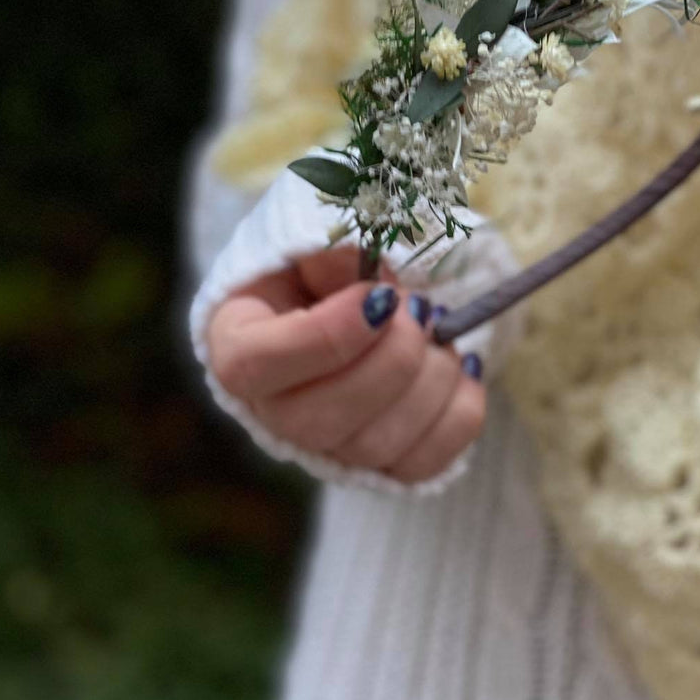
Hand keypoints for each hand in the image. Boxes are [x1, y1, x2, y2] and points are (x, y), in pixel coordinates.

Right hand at [206, 248, 485, 483]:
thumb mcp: (317, 234)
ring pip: (373, 447)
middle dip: (391, 360)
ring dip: (430, 382)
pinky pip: (422, 464)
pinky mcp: (379, 464)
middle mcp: (270, 411)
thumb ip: (334, 250)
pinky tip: (463, 365)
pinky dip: (458, 415)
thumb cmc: (326, 262)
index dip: (327, 337)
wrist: (352, 295)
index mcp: (236, 345)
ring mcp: (324, 447)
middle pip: (317, 420)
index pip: (254, 365)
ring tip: (442, 331)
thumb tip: (371, 277)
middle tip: (421, 309)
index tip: (381, 297)